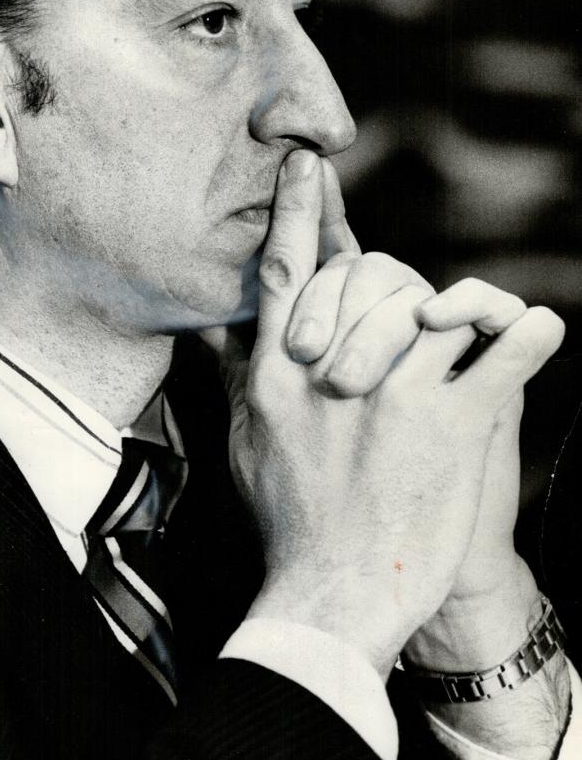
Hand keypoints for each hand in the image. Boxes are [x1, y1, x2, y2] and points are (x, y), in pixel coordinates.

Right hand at [205, 149, 563, 678]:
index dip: (298, 210)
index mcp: (279, 374)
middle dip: (387, 276)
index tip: (310, 162)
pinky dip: (529, 337)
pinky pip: (503, 360)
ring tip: (472, 324)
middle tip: (411, 304)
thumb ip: (238, 375)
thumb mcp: (244, 441)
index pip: (288, 272)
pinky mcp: (450, 428)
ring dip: (460, 306)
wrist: (331, 596)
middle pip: (367, 277)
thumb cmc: (288, 523)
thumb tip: (216, 330)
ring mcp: (395, 396)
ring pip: (432, 305)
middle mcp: (332, 372)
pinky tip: (543, 328)